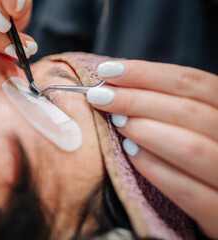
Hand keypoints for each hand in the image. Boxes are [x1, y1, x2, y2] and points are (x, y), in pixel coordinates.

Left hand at [87, 60, 217, 237]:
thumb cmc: (199, 158)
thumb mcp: (194, 126)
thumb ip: (170, 108)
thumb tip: (117, 87)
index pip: (194, 83)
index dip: (149, 74)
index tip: (109, 71)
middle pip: (189, 111)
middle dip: (137, 99)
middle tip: (100, 96)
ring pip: (190, 146)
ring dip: (145, 130)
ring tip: (115, 122)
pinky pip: (187, 190)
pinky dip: (155, 168)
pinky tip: (129, 153)